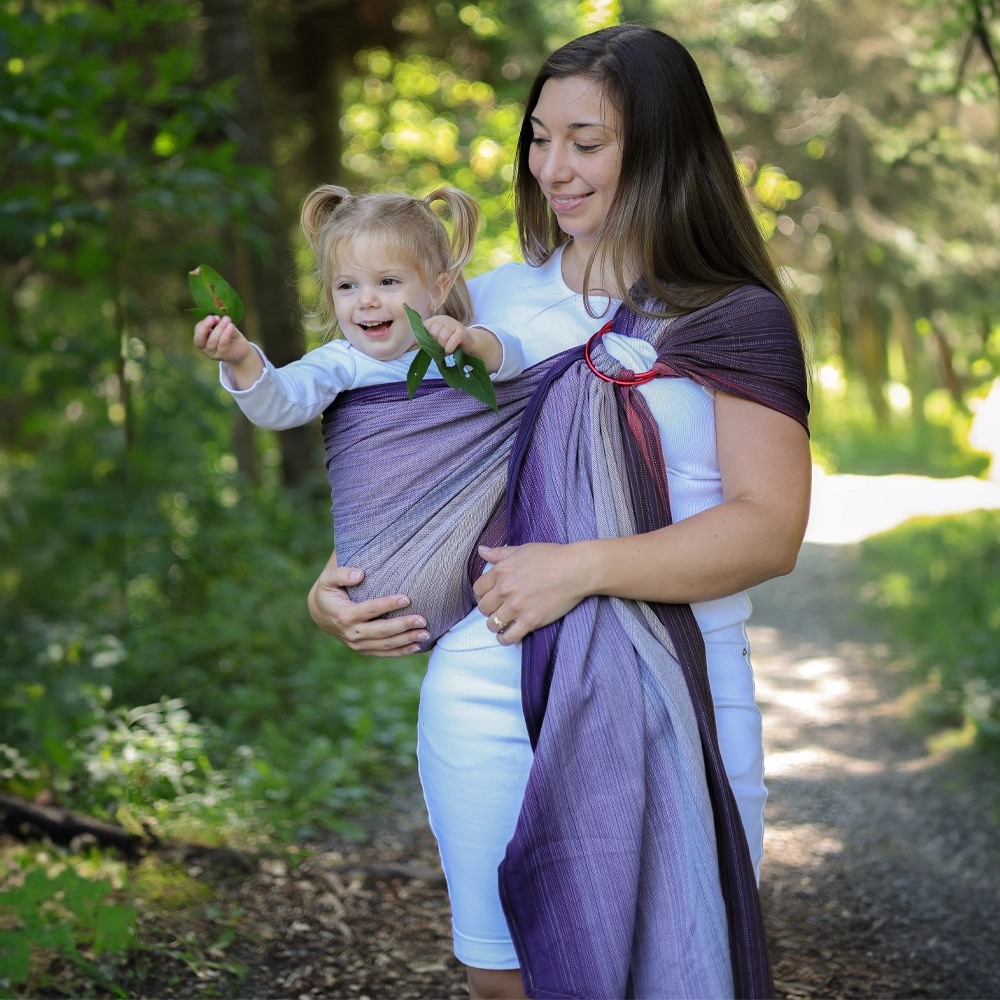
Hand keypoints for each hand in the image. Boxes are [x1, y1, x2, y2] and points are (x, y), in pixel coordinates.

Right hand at [194, 315, 263, 388]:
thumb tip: (216, 317)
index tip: (213, 316)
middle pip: (199, 339)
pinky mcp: (223, 356)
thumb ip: (218, 323)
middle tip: (214, 318)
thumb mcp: (224, 327)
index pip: (197, 330)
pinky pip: (222, 345)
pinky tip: (231, 326)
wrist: (242, 348)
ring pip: (212, 341)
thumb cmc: (230, 336)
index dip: (203, 323)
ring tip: (227, 319)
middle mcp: (205, 348)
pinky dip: (226, 334)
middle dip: (204, 327)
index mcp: (202, 338)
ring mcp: (213, 354)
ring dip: (219, 329)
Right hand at [308, 564, 429, 655]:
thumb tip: (360, 574)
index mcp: (344, 615)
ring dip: (407, 640)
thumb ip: (341, 574)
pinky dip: (401, 651)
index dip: (389, 604)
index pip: (371, 610)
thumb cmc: (328, 591)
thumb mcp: (327, 579)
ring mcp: (357, 644)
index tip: (407, 598)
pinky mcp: (363, 649)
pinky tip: (417, 646)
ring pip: (385, 644)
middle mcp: (352, 633)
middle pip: (382, 631)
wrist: (320, 613)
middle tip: (423, 619)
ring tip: (426, 633)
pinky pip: (384, 653)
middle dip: (403, 625)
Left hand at [422, 315, 475, 356]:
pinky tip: (449, 351)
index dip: (426, 339)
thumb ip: (424, 340)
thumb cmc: (448, 341)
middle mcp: (444, 319)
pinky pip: (453, 340)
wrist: (466, 342)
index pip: (425, 328)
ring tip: (445, 350)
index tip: (429, 345)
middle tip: (439, 349)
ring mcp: (454, 324)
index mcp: (435, 320)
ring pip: (443, 337)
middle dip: (435, 344)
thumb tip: (412, 345)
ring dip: (443, 347)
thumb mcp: (435, 339)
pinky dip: (449, 348)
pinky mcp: (462, 331)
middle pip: (434, 333)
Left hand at [473, 543, 593, 645]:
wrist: (575, 569)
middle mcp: (505, 590)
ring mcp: (517, 607)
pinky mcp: (530, 621)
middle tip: (497, 610)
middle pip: (483, 608)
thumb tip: (481, 550)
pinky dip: (504, 639)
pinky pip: (509, 637)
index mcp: (501, 571)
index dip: (482, 594)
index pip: (478, 588)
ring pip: (493, 624)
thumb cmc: (552, 556)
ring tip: (501, 624)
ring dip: (495, 625)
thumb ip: (500, 553)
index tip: (488, 597)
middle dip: (488, 610)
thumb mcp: (522, 549)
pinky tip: (506, 636)